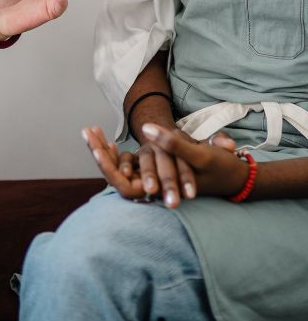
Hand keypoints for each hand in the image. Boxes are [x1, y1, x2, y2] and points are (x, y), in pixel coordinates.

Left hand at [83, 124, 237, 206]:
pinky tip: (106, 137)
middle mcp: (153, 190)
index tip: (95, 145)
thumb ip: (171, 143)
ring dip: (104, 150)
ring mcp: (151, 181)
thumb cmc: (218, 168)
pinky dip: (116, 151)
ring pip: (119, 169)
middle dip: (99, 153)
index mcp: (160, 191)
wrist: (233, 174)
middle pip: (116, 177)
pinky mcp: (153, 172)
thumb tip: (146, 129)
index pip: (123, 186)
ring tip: (90, 130)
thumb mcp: (197, 154)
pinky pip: (127, 164)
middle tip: (86, 132)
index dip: (107, 167)